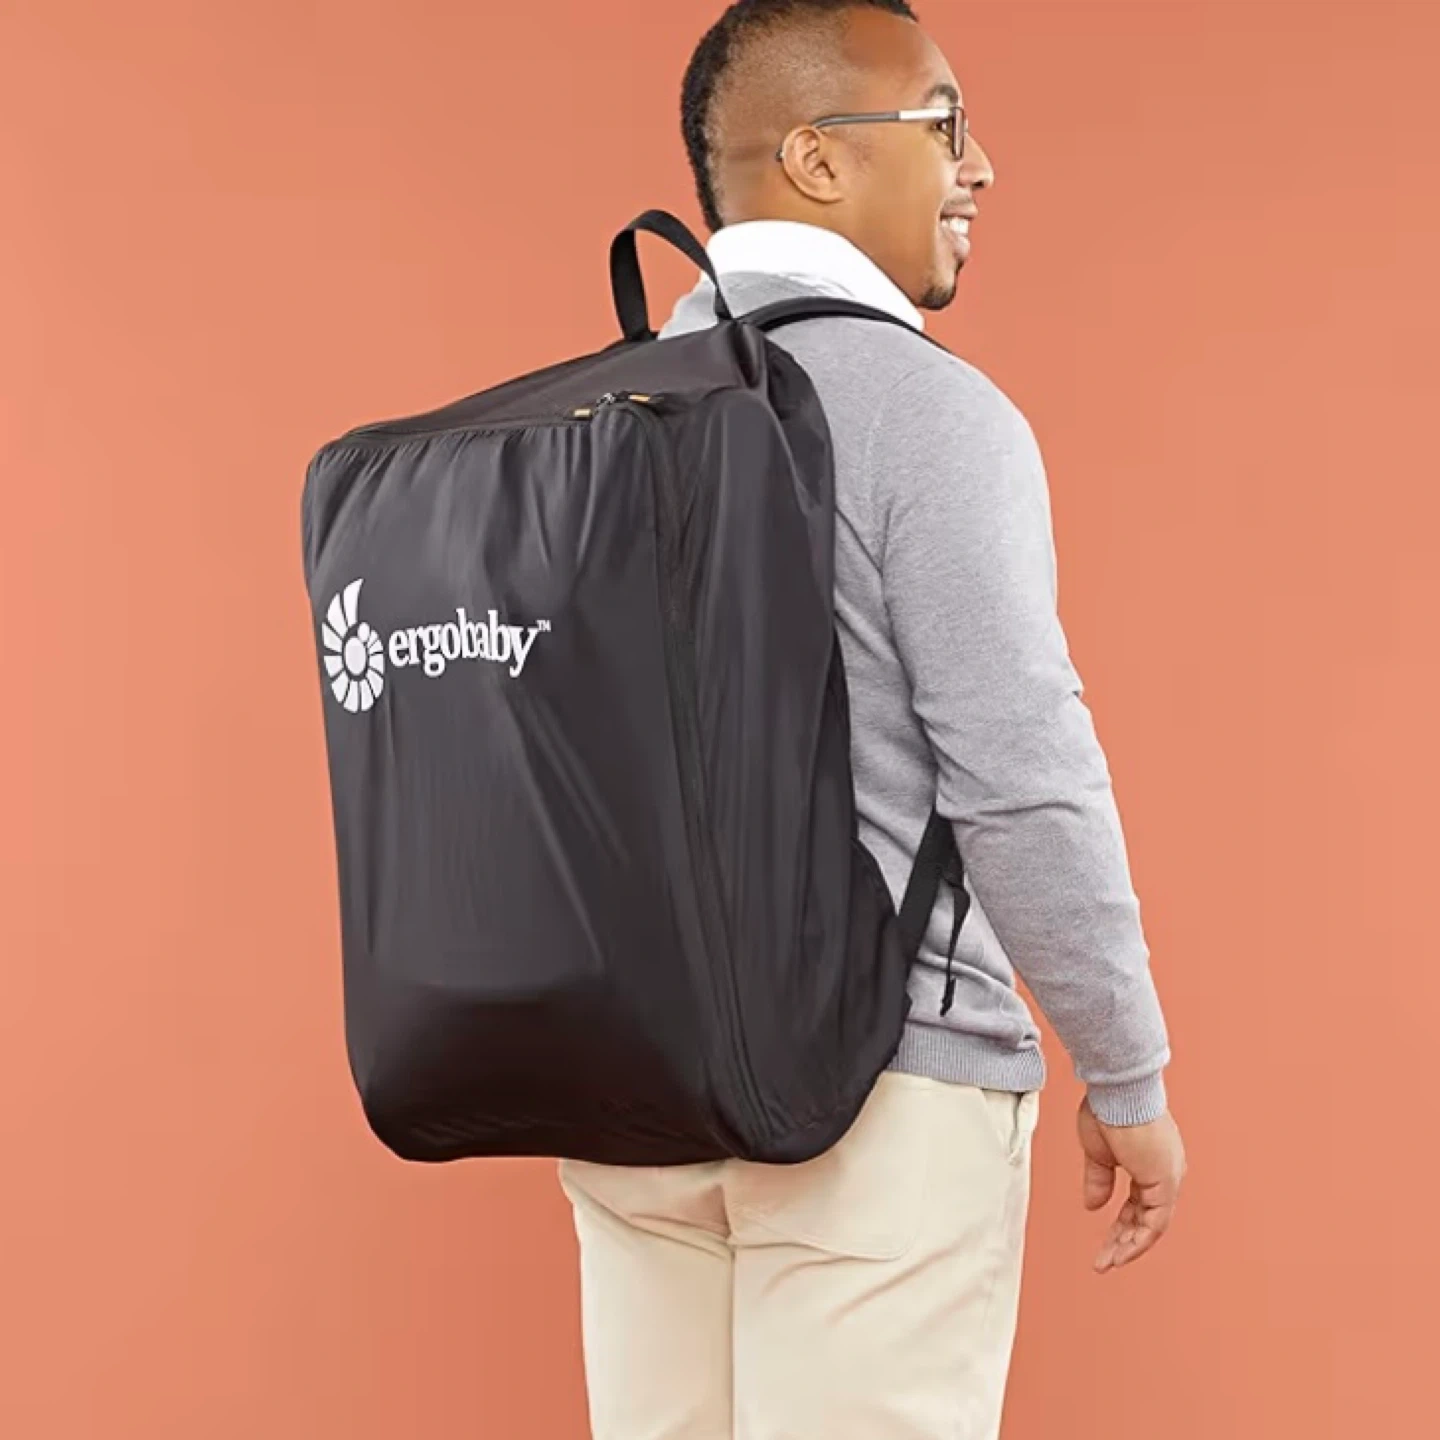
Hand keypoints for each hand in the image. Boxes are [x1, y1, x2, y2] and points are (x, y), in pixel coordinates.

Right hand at [1077, 1097, 1186, 1271]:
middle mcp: (1165, 1172)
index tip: (1105, 1239)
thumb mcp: (1098, 1152)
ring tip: (1108, 1263)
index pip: (1137, 1203)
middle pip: (1145, 1217)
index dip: (1121, 1223)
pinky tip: (1121, 1253)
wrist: (1119, 1091)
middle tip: (1104, 1260)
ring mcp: (1168, 1178)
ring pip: (1151, 1225)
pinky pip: (1155, 1223)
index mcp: (1150, 1162)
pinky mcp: (1166, 1184)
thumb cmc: (1108, 1109)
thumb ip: (1099, 1180)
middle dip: (1122, 1241)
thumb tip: (1093, 1205)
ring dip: (1128, 1246)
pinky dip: (1138, 1241)